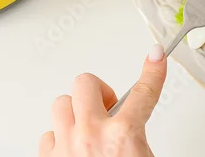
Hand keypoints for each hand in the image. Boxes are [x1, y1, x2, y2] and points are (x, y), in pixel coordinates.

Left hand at [39, 45, 165, 156]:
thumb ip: (138, 139)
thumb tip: (132, 134)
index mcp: (123, 136)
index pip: (143, 93)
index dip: (153, 71)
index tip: (156, 56)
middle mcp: (91, 135)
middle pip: (86, 83)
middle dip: (98, 92)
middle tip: (107, 109)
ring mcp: (66, 146)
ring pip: (61, 104)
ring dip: (74, 114)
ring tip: (87, 130)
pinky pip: (48, 135)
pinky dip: (60, 139)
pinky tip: (71, 150)